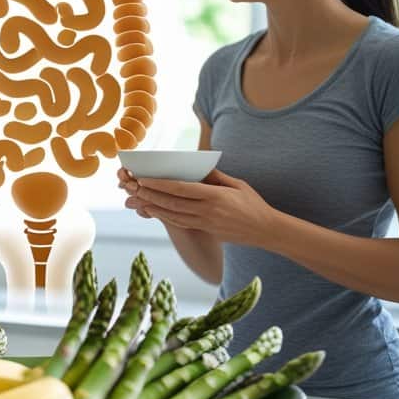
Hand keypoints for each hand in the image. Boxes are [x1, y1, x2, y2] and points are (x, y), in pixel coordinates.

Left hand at [121, 167, 278, 245]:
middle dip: (150, 195)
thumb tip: (197, 168)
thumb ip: (216, 176)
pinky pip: (180, 223)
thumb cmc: (253, 204)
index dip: (160, 185)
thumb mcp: (237, 184)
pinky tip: (154, 211)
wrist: (266, 230)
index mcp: (216, 197)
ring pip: (173, 215)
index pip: (181, 189)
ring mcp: (205, 223)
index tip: (144, 179)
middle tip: (132, 188)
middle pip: (172, 203)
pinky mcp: (205, 230)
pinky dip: (165, 217)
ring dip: (152, 207)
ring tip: (136, 199)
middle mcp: (208, 211)